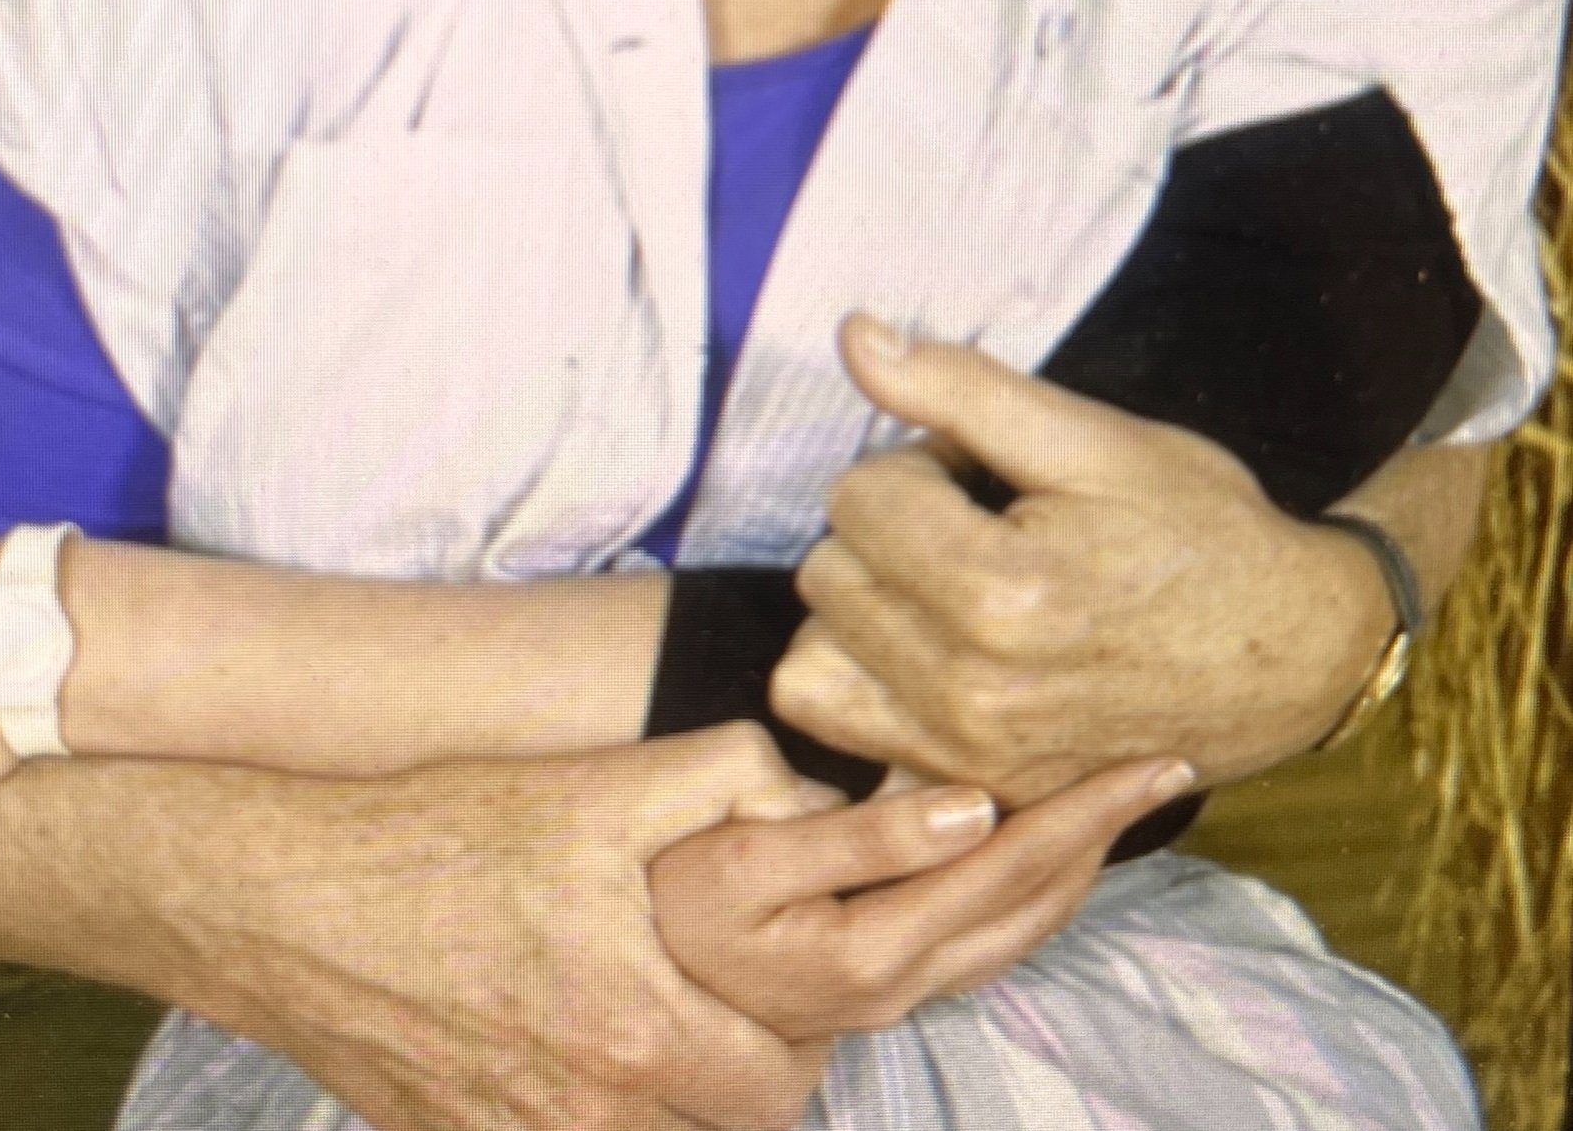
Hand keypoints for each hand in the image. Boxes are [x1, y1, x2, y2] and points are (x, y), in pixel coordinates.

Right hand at [186, 726, 840, 1130]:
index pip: (776, 1090)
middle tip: (721, 1009)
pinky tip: (568, 1050)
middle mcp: (585, 1118)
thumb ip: (723, 780)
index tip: (775, 991)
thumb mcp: (596, 786)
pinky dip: (587, 1117)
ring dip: (666, 1106)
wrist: (293, 902)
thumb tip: (812, 797)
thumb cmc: (446, 836)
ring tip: (649, 1027)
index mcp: (636, 1035)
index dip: (794, 1040)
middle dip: (738, 1080)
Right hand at [652, 755, 1195, 1036]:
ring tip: (1117, 804)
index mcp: (874, 951)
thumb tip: (969, 804)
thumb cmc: (648, 901)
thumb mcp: (738, 855)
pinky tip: (1030, 854)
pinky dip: (1026, 890)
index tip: (1157, 759)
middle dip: (1102, 836)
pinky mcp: (856, 986)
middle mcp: (892, 988)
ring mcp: (878, 996)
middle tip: (1164, 768)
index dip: (1090, 808)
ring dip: (1072, 867)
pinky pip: (975, 939)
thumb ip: (855, 835)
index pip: (1012, 863)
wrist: (592, 984)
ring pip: (1012, 934)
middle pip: (1032, 908)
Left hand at [771, 321, 1395, 801]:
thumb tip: (854, 338)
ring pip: (812, 655)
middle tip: (979, 524)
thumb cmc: (1202, 533)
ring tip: (947, 586)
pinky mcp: (978, 791)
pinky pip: (845, 728)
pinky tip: (930, 649)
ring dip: (863, 607)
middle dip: (889, 529)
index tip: (985, 472)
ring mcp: (973, 760)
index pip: (857, 497)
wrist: (1297, 657)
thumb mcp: (1094, 439)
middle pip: (829, 571)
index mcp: (1001, 596)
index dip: (918, 461)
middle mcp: (972, 694)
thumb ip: (961, 389)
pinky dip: (866, 682)